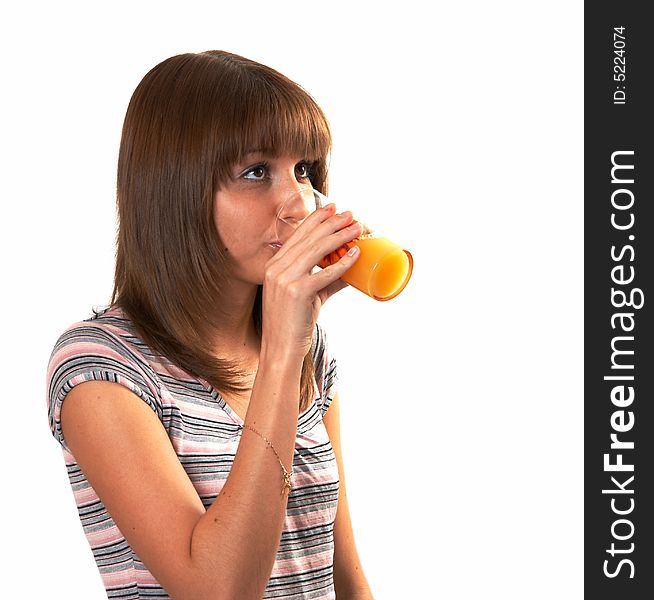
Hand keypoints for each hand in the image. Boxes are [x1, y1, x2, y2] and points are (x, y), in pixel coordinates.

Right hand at [261, 204, 360, 358]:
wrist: (280, 348)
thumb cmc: (293, 323)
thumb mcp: (310, 295)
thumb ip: (328, 280)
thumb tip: (352, 269)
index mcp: (274, 265)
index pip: (297, 235)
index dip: (316, 219)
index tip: (333, 208)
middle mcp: (276, 268)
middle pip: (308, 238)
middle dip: (332, 222)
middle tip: (350, 214)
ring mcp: (284, 279)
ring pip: (317, 250)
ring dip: (340, 236)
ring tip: (356, 228)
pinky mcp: (297, 292)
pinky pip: (324, 273)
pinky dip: (342, 263)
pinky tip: (355, 254)